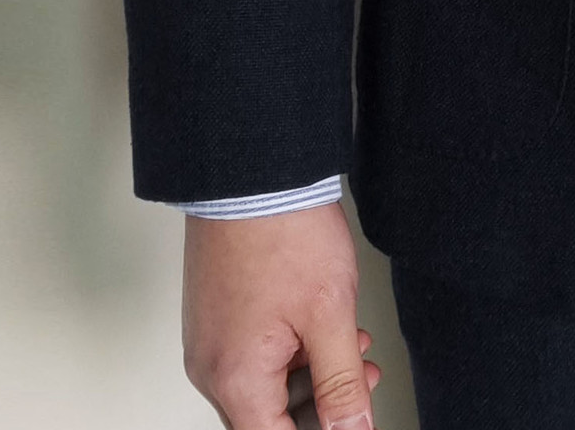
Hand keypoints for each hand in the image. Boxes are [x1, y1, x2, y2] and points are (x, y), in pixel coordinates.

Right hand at [183, 201, 382, 429]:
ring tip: (356, 346)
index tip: (350, 421)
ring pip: (264, 385)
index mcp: (234, 378)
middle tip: (364, 380)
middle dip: (321, 405)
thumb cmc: (285, 232)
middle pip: (267, 417)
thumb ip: (342, 382)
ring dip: (312, 374)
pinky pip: (254, 354)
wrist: (254, 169)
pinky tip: (327, 327)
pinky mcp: (217, 313)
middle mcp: (212, 367)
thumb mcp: (330, 313)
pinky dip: (292, 350)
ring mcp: (211, 339)